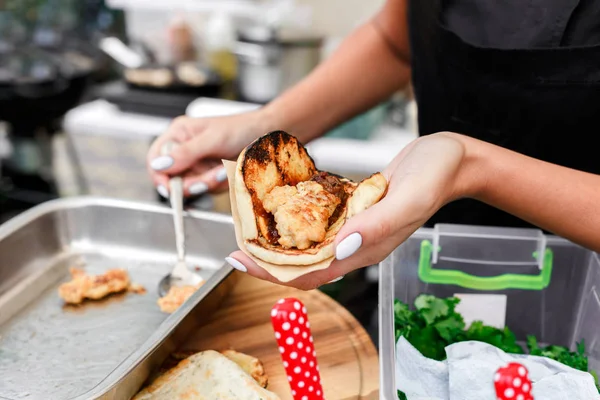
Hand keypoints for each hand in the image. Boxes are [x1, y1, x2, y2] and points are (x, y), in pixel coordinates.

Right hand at [147, 111, 268, 197]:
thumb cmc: (240, 128)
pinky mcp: (211, 176)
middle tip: (213, 175)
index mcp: (179, 135)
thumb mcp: (211, 139)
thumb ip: (185, 153)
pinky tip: (230, 171)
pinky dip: (220, 183)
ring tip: (226, 168)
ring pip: (193, 187)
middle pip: (173, 179)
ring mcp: (198, 165)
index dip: (159, 176)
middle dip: (193, 181)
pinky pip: (209, 189)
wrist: (267, 135)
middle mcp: (185, 151)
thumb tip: (159, 165)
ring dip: (210, 182)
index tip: (171, 188)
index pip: (155, 159)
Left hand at [226, 132, 480, 289]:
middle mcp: (355, 244)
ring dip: (279, 240)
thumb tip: (339, 250)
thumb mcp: (408, 198)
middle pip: (302, 263)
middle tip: (235, 243)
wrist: (450, 158)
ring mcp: (354, 229)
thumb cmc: (435, 175)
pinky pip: (320, 221)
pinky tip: (280, 205)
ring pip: (308, 244)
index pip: (311, 273)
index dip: (272, 273)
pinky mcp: (354, 211)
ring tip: (249, 226)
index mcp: (366, 250)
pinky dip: (297, 218)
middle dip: (266, 259)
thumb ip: (376, 226)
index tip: (239, 261)